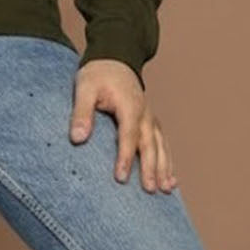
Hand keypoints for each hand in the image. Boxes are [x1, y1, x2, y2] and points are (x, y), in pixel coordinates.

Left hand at [69, 58, 177, 192]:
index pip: (128, 135)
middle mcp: (145, 113)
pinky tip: (171, 179)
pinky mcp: (150, 121)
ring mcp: (150, 117)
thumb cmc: (97, 75)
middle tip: (150, 190)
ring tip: (167, 189)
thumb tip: (77, 138)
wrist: (114, 59)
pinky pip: (162, 143)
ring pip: (161, 145)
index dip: (125, 157)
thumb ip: (81, 113)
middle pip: (150, 144)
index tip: (120, 178)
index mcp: (129, 106)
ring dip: (164, 168)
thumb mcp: (84, 88)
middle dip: (151, 168)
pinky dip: (168, 161)